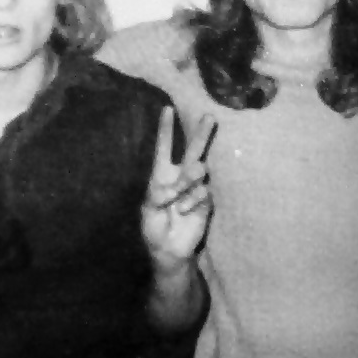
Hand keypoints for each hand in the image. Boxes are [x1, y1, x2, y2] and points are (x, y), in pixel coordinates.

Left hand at [142, 107, 215, 271]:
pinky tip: (185, 211)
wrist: (170, 249)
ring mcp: (195, 188)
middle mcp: (180, 177)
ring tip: (177, 197)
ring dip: (187, 181)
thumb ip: (157, 195)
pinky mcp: (206, 201)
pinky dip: (192, 201)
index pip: (165, 147)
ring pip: (198, 170)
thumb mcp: (148, 210)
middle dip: (201, 133)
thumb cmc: (154, 227)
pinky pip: (203, 192)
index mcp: (162, 175)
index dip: (166, 129)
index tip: (167, 108)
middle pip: (192, 150)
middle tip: (209, 116)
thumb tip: (172, 186)